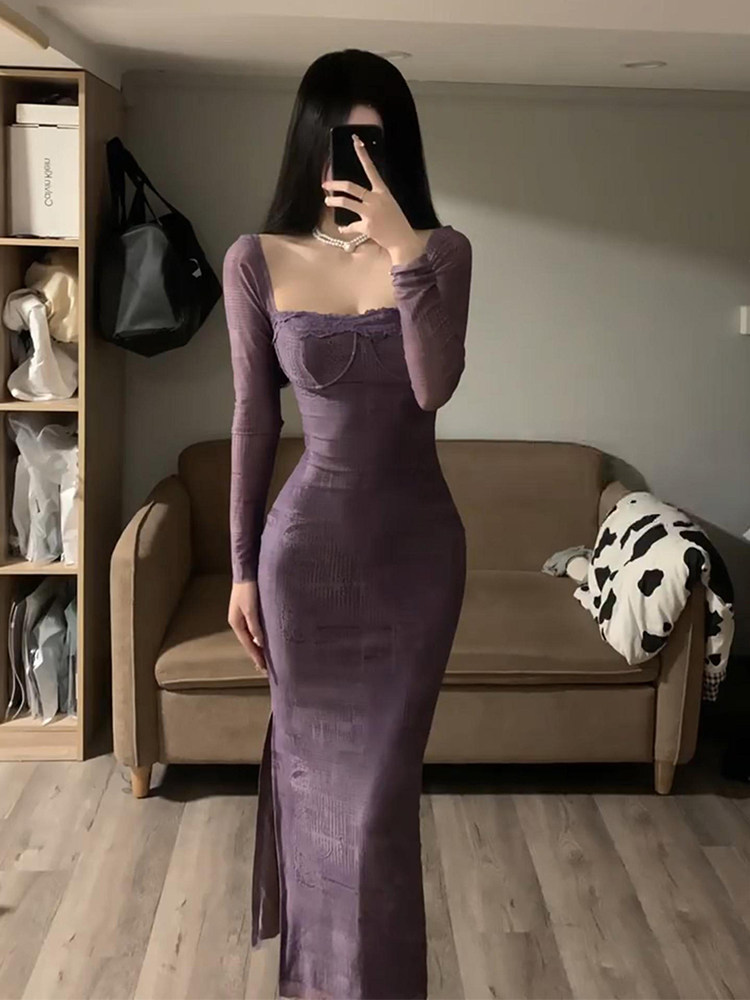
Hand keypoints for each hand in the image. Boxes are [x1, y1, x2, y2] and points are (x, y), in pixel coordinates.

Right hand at [228, 581, 267, 675]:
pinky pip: (253, 628)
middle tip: (266, 667)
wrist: (246, 572)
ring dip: (258, 646)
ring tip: (266, 657)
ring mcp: (242, 616)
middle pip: (248, 642)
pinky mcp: (248, 611)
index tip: (263, 668)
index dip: (256, 656)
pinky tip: (264, 639)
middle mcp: (238, 622)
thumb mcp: (251, 609)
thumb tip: (260, 643)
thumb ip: (255, 626)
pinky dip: (258, 636)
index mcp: (236, 623)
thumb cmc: (247, 589)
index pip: (248, 645)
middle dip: (256, 654)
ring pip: (251, 636)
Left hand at [321, 133, 423, 262]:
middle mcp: (375, 199)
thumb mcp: (388, 203)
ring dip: (334, 202)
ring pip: (346, 202)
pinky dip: (345, 228)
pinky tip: (342, 229)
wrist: (402, 239)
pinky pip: (350, 226)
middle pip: (351, 187)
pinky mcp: (366, 226)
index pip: (371, 169)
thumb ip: (374, 198)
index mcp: (382, 191)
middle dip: (335, 185)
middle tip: (326, 185)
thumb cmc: (396, 221)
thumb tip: (359, 196)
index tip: (356, 142)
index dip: (363, 155)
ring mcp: (370, 212)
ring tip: (328, 202)